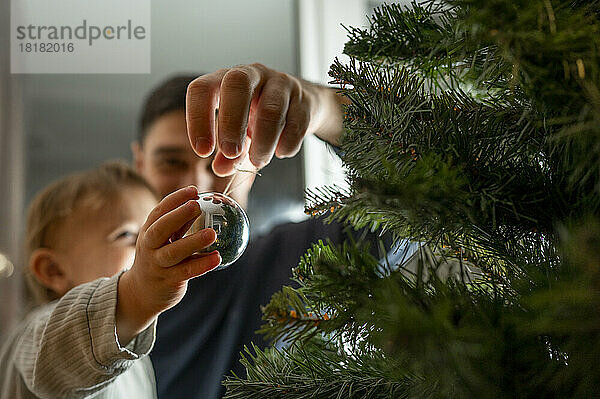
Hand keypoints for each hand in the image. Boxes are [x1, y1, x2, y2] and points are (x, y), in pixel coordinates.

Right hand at [116, 186, 220, 344]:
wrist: (140, 293)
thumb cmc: (158, 259)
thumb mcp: (163, 241)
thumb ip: (179, 225)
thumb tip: (202, 204)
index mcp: (148, 232)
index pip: (158, 212)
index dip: (175, 200)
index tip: (193, 190)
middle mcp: (148, 247)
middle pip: (160, 229)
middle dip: (177, 216)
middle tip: (196, 206)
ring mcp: (157, 265)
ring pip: (173, 253)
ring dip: (193, 242)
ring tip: (212, 234)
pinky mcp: (167, 281)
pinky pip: (186, 272)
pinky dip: (201, 265)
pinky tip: (217, 258)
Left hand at [186, 63, 343, 175]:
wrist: (300, 106)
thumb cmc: (260, 116)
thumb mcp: (239, 134)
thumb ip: (227, 153)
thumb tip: (221, 169)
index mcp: (226, 80)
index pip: (203, 89)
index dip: (198, 119)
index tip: (203, 151)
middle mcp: (252, 74)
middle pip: (237, 84)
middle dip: (231, 123)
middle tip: (230, 153)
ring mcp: (280, 83)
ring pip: (270, 109)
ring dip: (262, 142)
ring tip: (257, 161)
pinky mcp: (303, 99)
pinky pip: (296, 123)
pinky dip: (286, 143)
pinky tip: (281, 152)